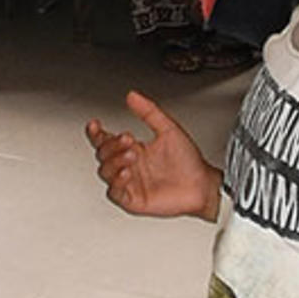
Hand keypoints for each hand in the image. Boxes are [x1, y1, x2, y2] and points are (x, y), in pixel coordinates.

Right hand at [87, 91, 220, 219]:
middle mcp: (128, 166)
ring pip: (105, 172)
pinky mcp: (133, 201)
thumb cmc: (189, 163)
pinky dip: (117, 182)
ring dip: (114, 161)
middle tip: (127, 139)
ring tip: (131, 154)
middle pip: (102, 154)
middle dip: (111, 145)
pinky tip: (126, 173)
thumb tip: (132, 96)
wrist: (203, 186)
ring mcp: (130, 183)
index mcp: (132, 149)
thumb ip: (148, 112)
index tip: (95, 124)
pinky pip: (114, 193)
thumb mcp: (169, 130)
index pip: (105, 140)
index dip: (96, 132)